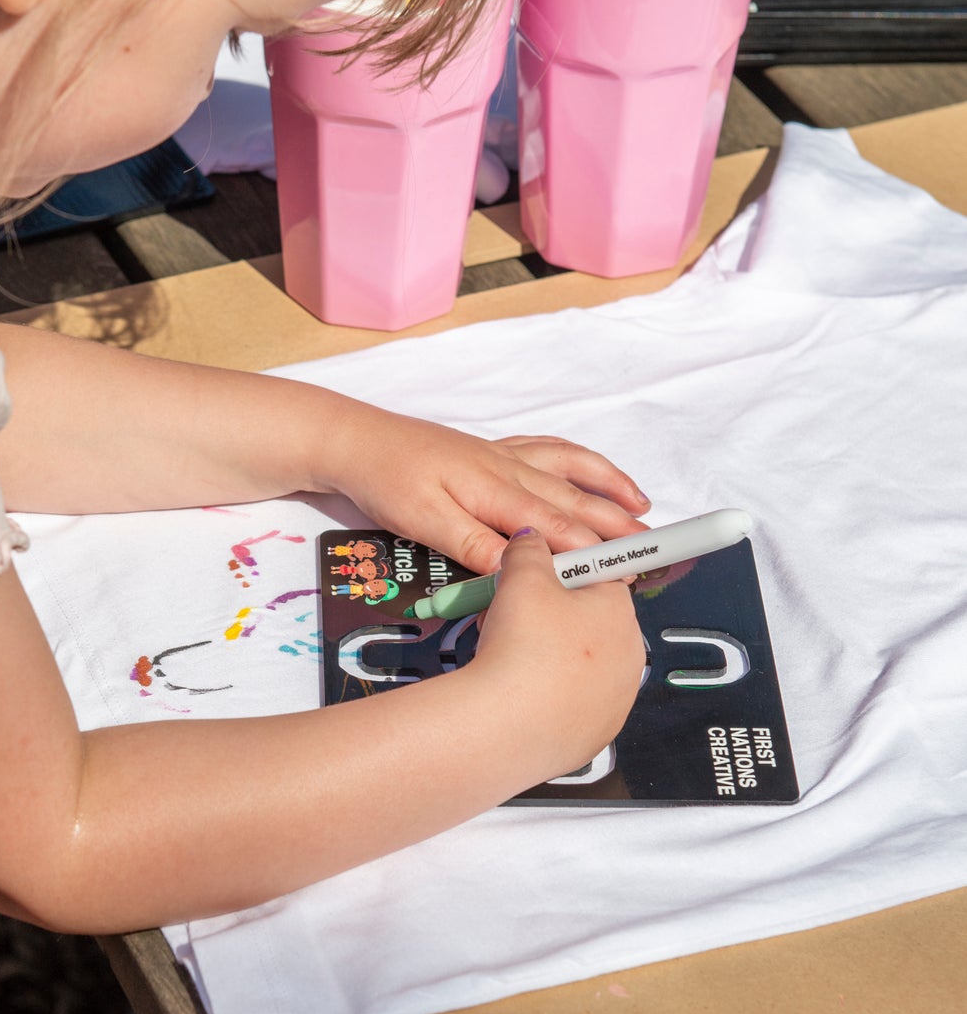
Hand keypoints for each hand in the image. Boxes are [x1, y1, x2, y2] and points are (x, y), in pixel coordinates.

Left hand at [322, 402, 649, 572]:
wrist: (355, 441)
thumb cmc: (386, 481)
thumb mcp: (423, 521)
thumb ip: (473, 546)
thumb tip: (520, 570)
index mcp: (496, 491)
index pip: (559, 527)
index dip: (598, 551)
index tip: (631, 572)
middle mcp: (509, 470)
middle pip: (575, 501)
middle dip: (618, 525)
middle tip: (657, 551)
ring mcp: (502, 458)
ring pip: (569, 471)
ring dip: (608, 487)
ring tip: (641, 506)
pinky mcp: (491, 453)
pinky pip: (549, 452)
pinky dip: (577, 461)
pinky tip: (587, 472)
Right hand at [470, 528, 643, 778]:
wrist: (508, 727)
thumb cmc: (523, 648)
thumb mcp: (520, 577)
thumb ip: (529, 549)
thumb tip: (532, 540)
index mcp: (620, 610)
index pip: (599, 574)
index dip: (561, 573)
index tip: (533, 579)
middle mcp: (630, 654)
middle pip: (588, 620)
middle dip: (550, 615)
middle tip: (512, 616)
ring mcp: (617, 699)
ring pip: (579, 663)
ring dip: (548, 655)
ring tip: (507, 656)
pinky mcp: (596, 733)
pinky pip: (572, 702)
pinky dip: (549, 694)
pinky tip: (518, 692)